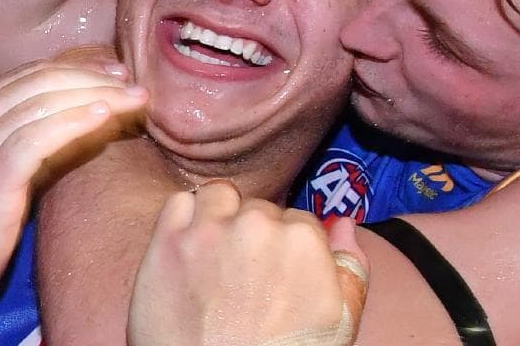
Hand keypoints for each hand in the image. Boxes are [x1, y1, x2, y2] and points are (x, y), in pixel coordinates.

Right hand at [0, 58, 147, 306]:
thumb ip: (31, 134)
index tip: (118, 75)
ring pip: (45, 104)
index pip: (33, 73)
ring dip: (96, 97)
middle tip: (135, 86)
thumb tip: (88, 111)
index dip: (80, 69)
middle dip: (96, 79)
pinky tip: (102, 117)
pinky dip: (73, 122)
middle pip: (43, 82)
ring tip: (133, 100)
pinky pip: (37, 139)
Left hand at [128, 181, 369, 345]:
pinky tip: (189, 252)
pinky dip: (185, 219)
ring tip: (216, 260)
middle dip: (254, 236)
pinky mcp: (168, 242)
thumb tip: (344, 223)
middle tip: (244, 279)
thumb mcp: (340, 321)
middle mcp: (258, 225)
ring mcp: (209, 231)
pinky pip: (179, 203)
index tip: (273, 277)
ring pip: (219, 197)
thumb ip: (351, 267)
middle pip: (259, 210)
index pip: (298, 221)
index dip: (286, 250)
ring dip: (220, 218)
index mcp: (304, 240)